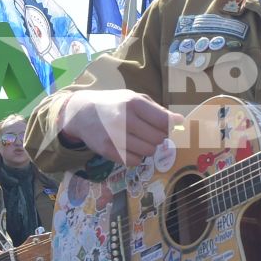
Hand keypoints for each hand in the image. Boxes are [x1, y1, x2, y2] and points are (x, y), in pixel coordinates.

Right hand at [59, 90, 183, 164]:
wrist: (81, 112)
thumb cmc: (113, 104)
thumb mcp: (134, 98)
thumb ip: (157, 110)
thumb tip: (179, 121)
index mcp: (134, 103)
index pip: (164, 121)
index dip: (169, 127)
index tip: (167, 127)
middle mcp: (124, 119)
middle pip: (158, 139)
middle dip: (158, 138)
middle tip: (149, 133)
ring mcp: (115, 136)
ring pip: (148, 151)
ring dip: (148, 148)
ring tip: (138, 139)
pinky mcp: (107, 150)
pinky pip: (134, 161)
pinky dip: (136, 157)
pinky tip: (129, 147)